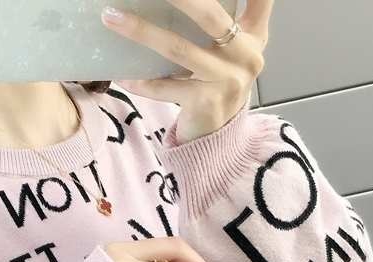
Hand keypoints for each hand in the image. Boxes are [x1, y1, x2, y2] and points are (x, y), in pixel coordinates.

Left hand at [101, 0, 272, 143]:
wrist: (219, 138)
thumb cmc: (219, 86)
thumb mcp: (232, 52)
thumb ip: (223, 21)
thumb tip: (180, 3)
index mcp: (254, 37)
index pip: (260, 1)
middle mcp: (246, 56)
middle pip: (209, 16)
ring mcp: (226, 81)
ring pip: (178, 49)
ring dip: (141, 32)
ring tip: (112, 18)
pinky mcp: (205, 104)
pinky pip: (165, 88)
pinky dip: (141, 82)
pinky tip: (122, 76)